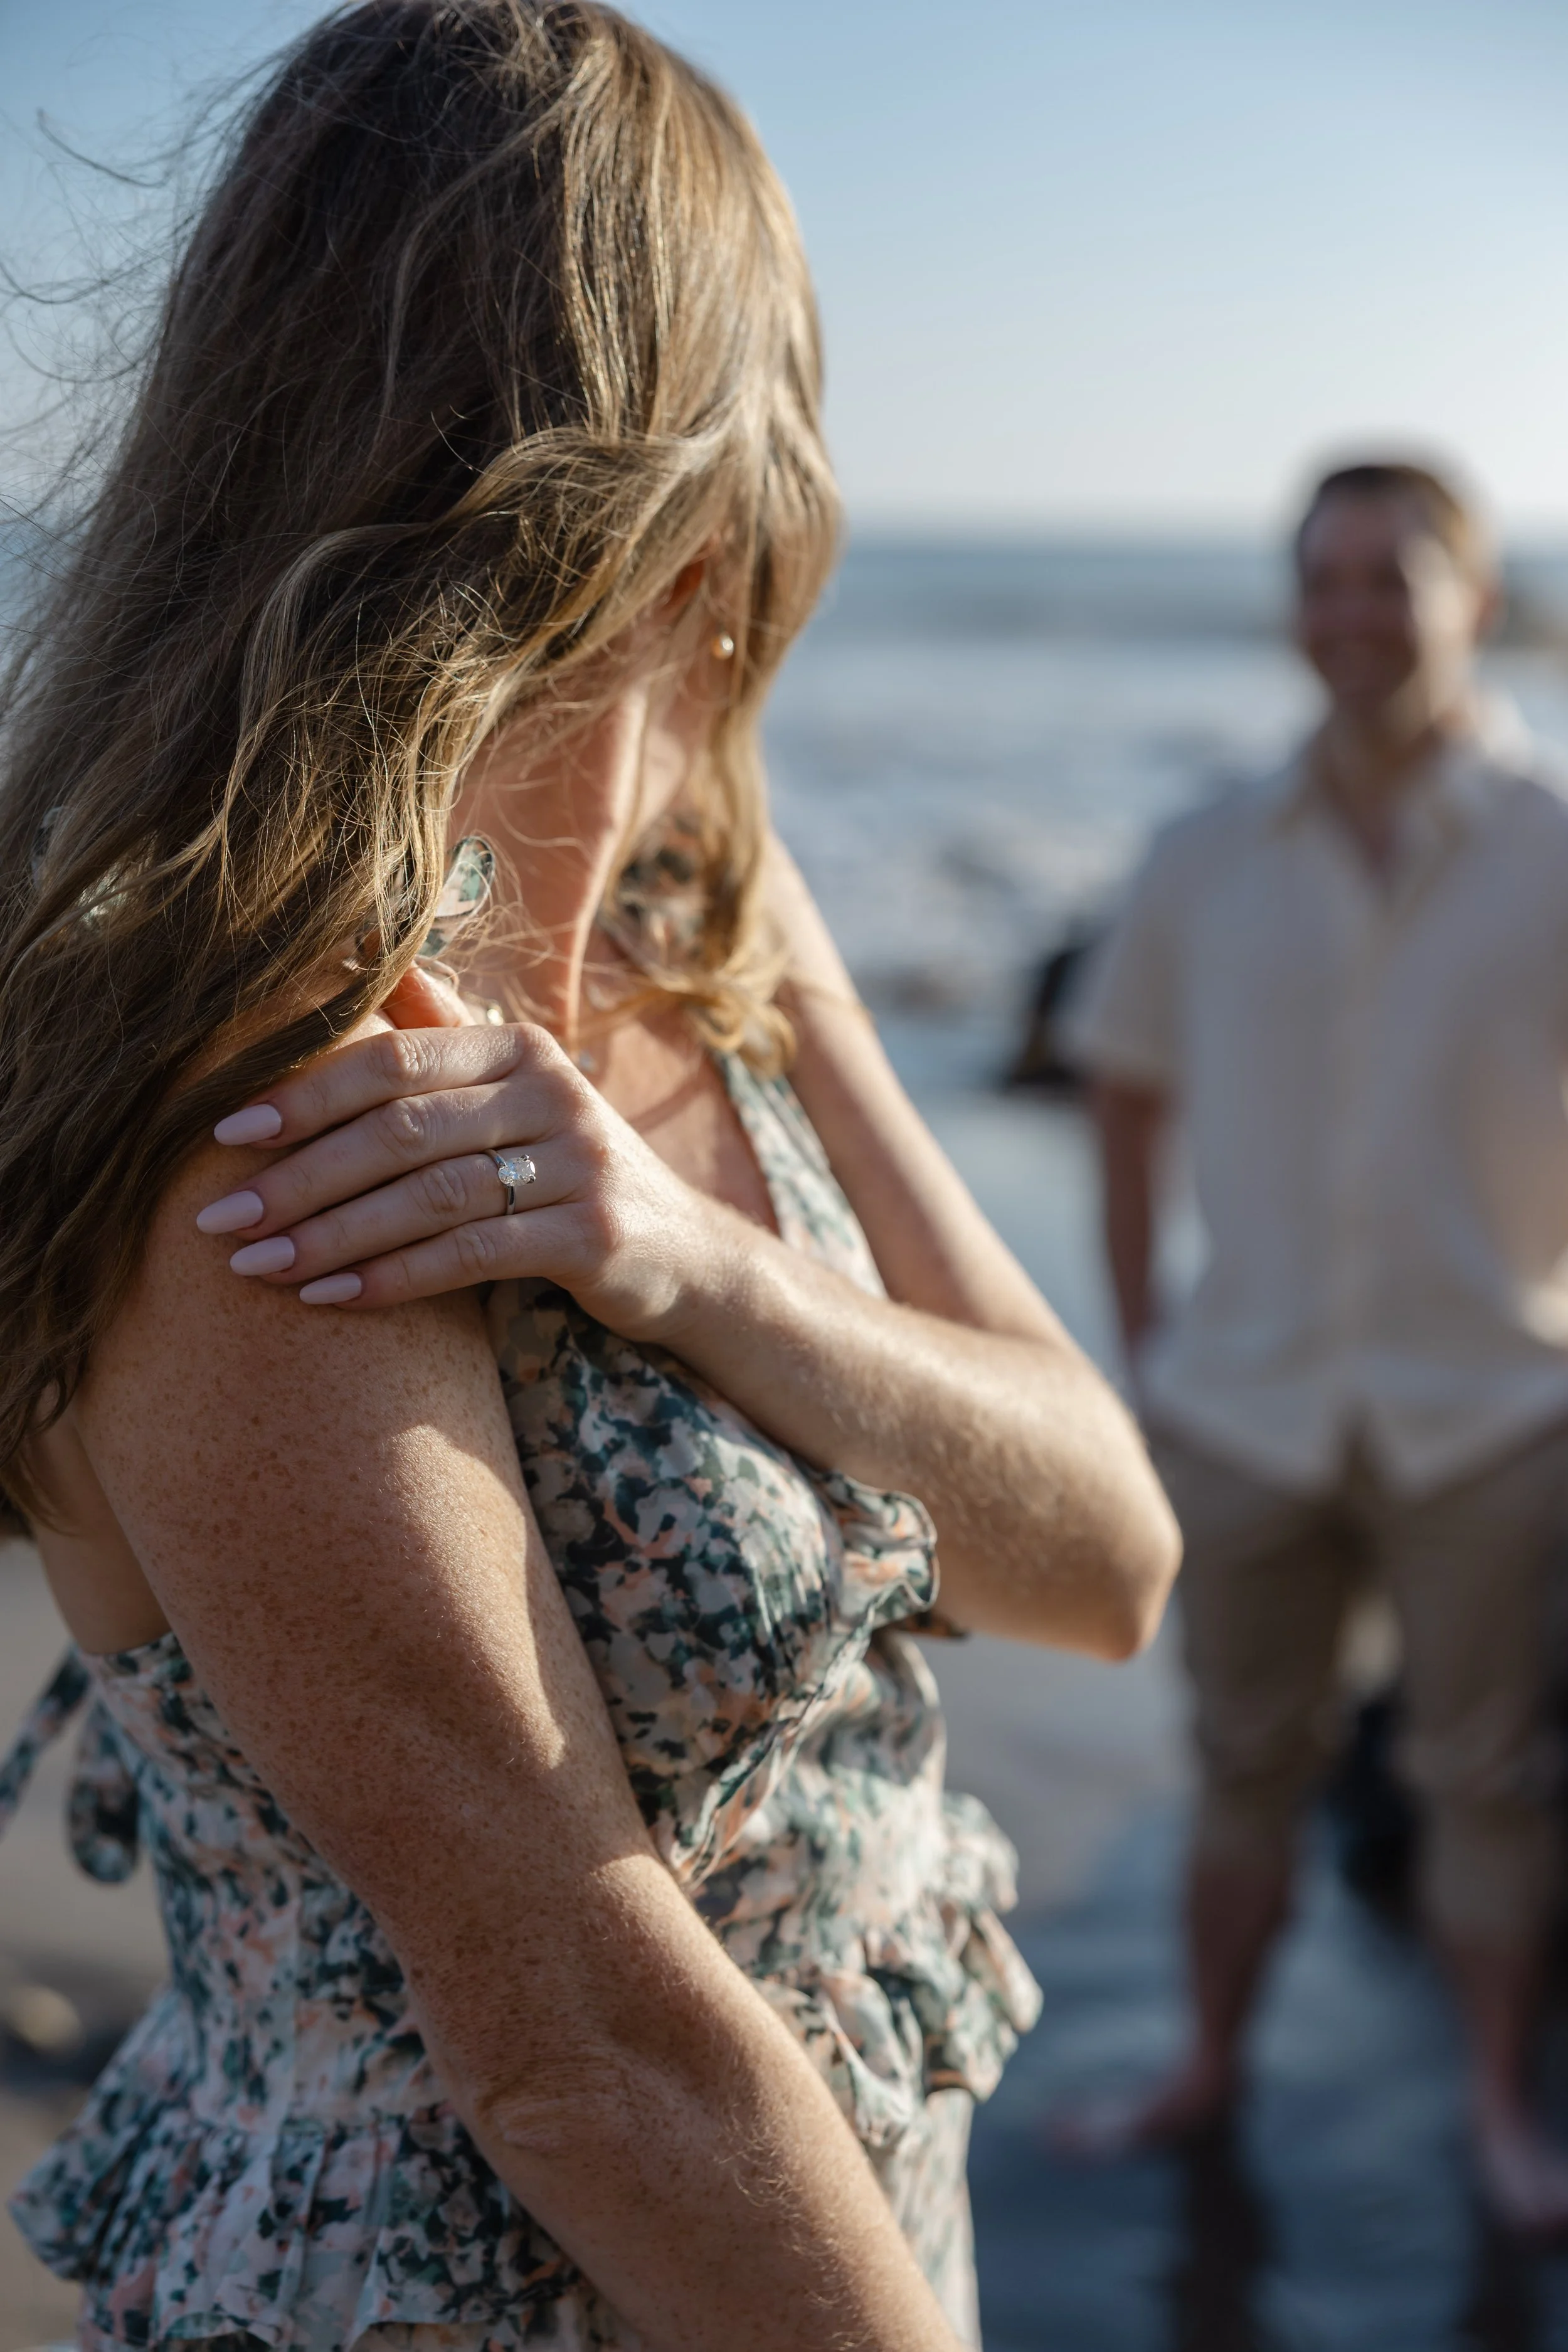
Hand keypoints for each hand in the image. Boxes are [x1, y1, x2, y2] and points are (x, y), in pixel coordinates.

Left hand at [194, 1013, 727, 1336]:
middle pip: (402, 1131)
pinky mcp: (593, 1236)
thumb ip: (444, 1031)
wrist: (685, 1252)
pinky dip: (393, 1278)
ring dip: (332, 1235)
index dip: (305, 1095)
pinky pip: (472, 1256)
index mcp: (520, 1048)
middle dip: (301, 1176)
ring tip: (258, 1265)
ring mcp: (579, 1164)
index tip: (226, 1135)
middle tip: (222, 1218)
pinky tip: (332, 1297)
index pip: (394, 1062)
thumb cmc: (565, 1169)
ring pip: (429, 1197)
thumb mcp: (515, 1092)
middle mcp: (554, 1093)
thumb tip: (362, 950)